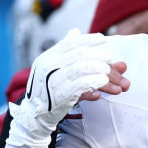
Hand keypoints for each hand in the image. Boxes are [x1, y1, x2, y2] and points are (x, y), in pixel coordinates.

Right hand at [10, 31, 129, 139]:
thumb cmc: (48, 91)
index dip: (88, 40)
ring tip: (110, 75)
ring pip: (83, 68)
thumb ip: (66, 54)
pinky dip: (95, 84)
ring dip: (101, 70)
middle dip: (100, 57)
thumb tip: (77, 31)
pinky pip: (82, 85)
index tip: (103, 40)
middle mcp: (49, 66)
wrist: (35, 116)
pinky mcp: (60, 95)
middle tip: (113, 61)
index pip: (71, 43)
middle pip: (81, 55)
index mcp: (48, 57)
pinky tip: (102, 87)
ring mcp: (53, 80)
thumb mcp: (54, 70)